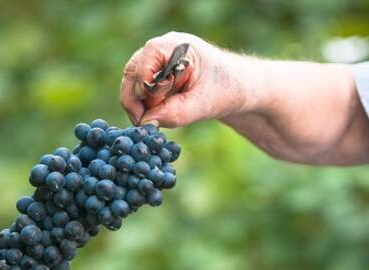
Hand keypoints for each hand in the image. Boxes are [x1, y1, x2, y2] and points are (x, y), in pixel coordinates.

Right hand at [120, 32, 245, 127]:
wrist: (237, 88)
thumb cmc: (226, 90)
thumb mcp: (203, 105)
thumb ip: (175, 113)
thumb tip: (147, 122)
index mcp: (174, 46)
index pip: (143, 65)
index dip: (144, 90)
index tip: (152, 112)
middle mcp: (160, 49)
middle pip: (131, 73)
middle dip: (136, 101)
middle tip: (147, 122)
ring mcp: (156, 61)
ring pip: (132, 83)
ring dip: (140, 105)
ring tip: (157, 119)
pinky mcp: (155, 74)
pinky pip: (139, 91)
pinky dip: (145, 106)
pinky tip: (161, 114)